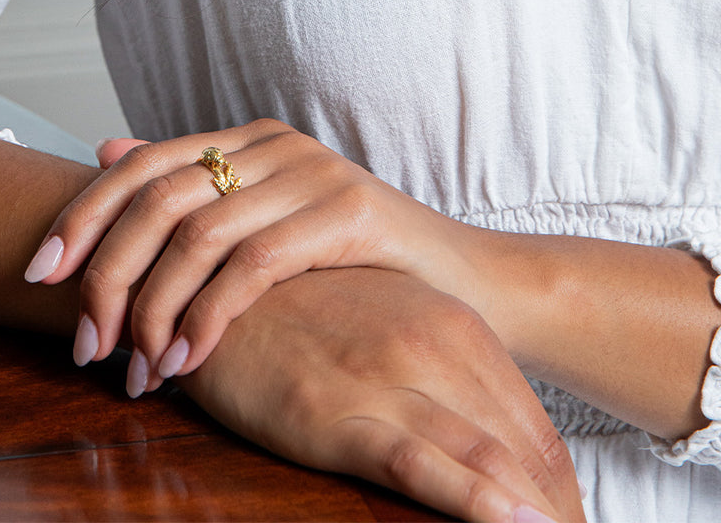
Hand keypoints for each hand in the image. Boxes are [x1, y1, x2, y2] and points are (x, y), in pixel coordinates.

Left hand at [24, 119, 475, 394]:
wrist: (460, 277)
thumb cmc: (351, 261)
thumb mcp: (263, 221)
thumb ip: (191, 189)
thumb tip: (106, 151)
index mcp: (245, 141)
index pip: (140, 166)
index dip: (82, 216)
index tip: (37, 274)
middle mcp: (270, 145)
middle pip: (157, 199)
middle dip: (105, 273)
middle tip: (84, 343)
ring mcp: (308, 172)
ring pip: (197, 234)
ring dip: (152, 309)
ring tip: (135, 369)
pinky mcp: (344, 212)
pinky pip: (253, 265)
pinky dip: (209, 315)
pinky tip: (188, 360)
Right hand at [183, 267, 585, 522]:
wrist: (222, 291)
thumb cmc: (309, 307)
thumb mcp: (390, 317)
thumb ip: (441, 363)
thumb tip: (486, 431)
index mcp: (451, 320)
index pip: (532, 422)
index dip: (560, 484)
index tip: (568, 518)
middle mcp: (430, 344)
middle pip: (522, 449)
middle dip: (555, 506)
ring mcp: (384, 378)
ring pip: (485, 459)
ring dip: (533, 511)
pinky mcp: (335, 412)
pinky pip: (419, 464)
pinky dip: (473, 501)